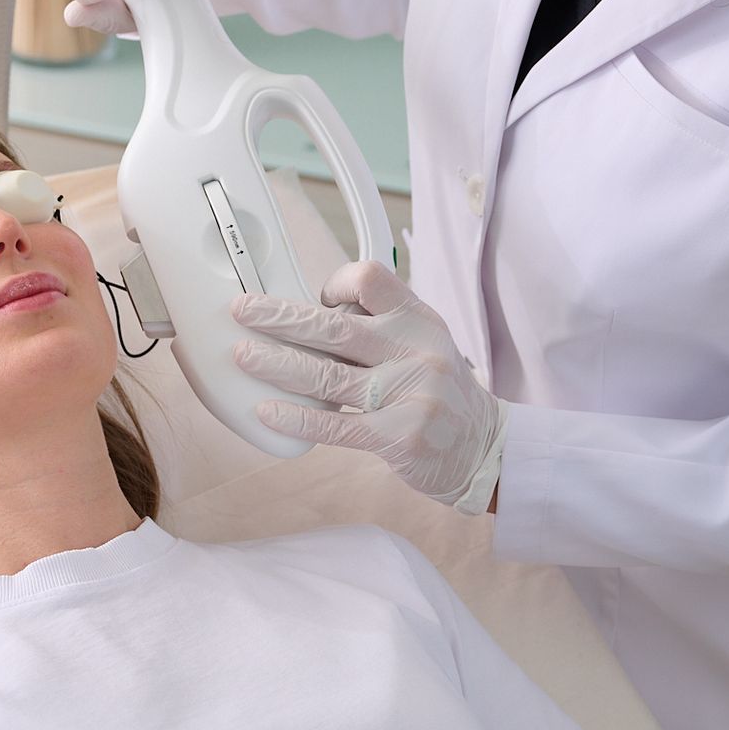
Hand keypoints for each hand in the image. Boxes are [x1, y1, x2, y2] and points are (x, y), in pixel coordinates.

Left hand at [230, 261, 507, 515]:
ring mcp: (407, 395)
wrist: (487, 450)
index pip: (370, 279)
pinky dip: (296, 417)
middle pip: (334, 327)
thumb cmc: (441, 392)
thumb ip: (378, 327)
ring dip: (275, 364)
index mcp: (418, 319)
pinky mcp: (397, 436)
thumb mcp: (423, 343)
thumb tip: (307, 317)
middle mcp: (415, 351)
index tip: (314, 298)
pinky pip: (335, 425)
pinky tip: (267, 410)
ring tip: (241, 356)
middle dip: (279, 317)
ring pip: (326, 375)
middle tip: (241, 311)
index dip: (335, 284)